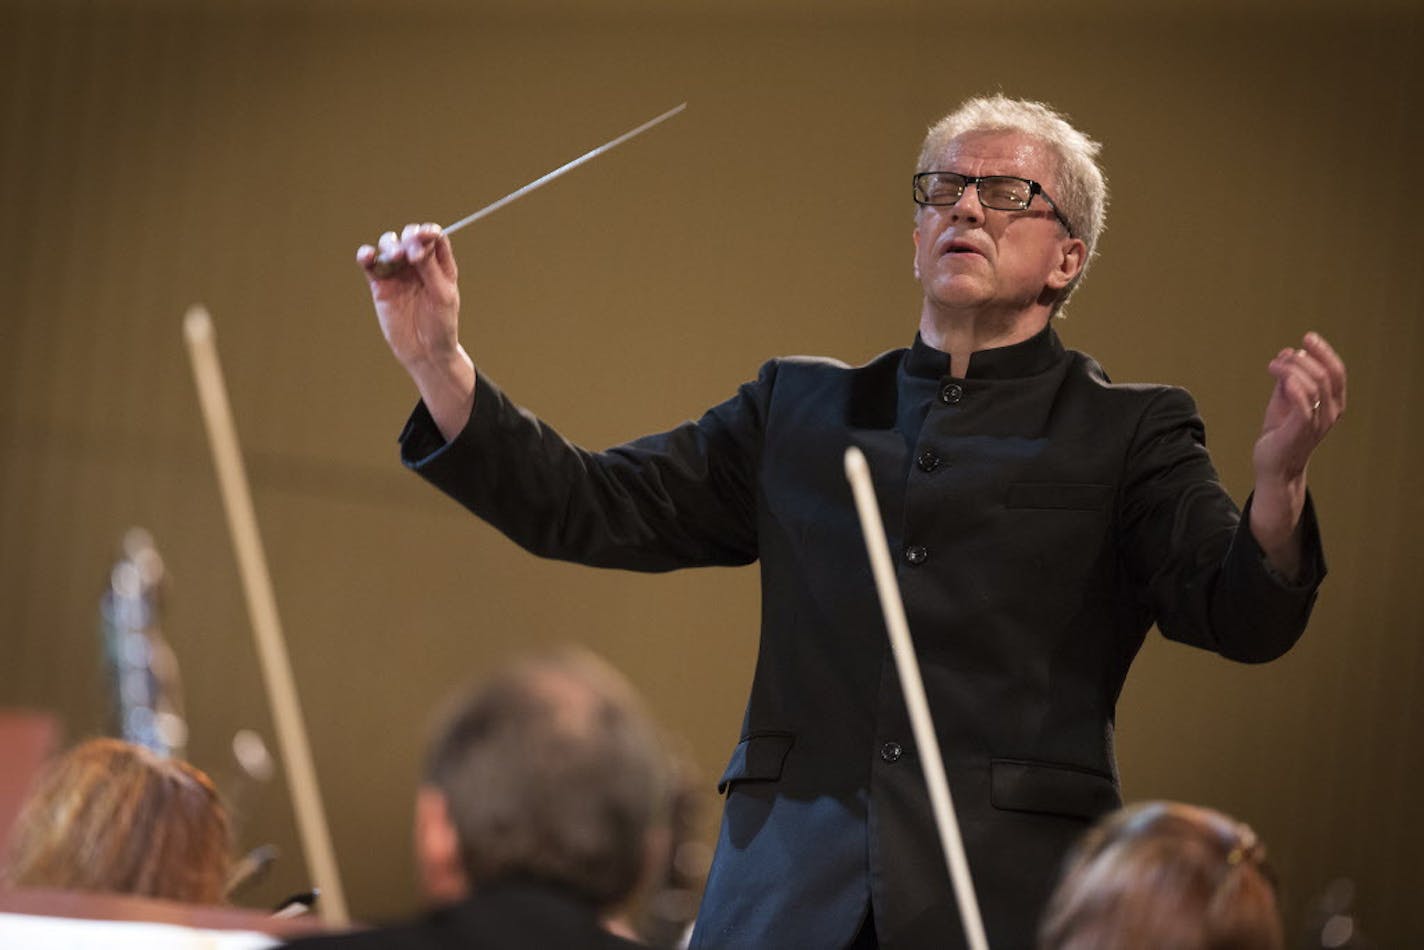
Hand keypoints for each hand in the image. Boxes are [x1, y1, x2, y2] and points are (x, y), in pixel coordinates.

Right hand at [357, 223, 460, 371]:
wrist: (425, 352)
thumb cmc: (441, 324)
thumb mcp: (442, 295)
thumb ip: (430, 268)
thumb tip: (419, 242)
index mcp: (440, 264)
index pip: (434, 237)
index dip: (427, 231)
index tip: (424, 236)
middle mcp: (419, 264)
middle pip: (410, 237)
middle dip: (409, 238)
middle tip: (411, 255)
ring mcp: (399, 273)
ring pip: (389, 245)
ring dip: (390, 244)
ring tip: (395, 256)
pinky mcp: (380, 284)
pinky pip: (371, 264)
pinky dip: (366, 256)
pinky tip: (367, 256)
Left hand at [1253, 332, 1346, 483]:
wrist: (1273, 466)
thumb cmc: (1280, 433)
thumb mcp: (1284, 400)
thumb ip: (1288, 378)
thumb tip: (1289, 351)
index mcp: (1332, 403)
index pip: (1338, 372)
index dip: (1325, 352)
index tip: (1308, 337)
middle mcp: (1331, 413)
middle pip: (1326, 375)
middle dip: (1304, 359)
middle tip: (1281, 358)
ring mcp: (1318, 423)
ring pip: (1315, 386)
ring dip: (1292, 370)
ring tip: (1273, 366)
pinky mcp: (1301, 431)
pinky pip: (1304, 404)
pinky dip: (1294, 386)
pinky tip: (1281, 377)